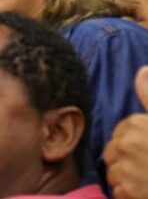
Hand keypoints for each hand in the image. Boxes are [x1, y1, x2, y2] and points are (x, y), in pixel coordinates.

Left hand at [104, 66, 147, 198]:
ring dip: (128, 180)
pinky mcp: (129, 191)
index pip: (119, 134)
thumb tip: (143, 69)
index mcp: (137, 124)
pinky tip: (146, 192)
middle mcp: (128, 144)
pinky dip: (130, 196)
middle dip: (126, 161)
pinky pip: (118, 193)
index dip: (133, 144)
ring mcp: (127, 168)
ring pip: (113, 174)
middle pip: (111, 154)